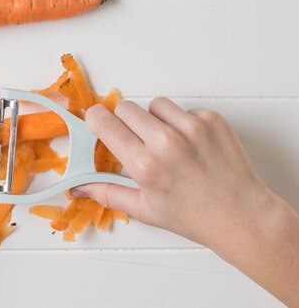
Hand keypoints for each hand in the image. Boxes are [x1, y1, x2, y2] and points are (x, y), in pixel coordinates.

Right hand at [71, 98, 298, 305]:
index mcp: (145, 165)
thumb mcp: (144, 209)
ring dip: (154, 119)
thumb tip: (78, 187)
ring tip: (166, 143)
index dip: (96, 119)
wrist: (242, 215)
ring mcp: (192, 128)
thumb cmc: (195, 216)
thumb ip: (107, 193)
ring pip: (155, 104)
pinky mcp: (211, 120)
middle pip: (125, 107)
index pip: (104, 122)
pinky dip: (182, 123)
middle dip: (124, 121)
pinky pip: (183, 109)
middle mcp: (167, 143)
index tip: (97, 122)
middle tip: (136, 140)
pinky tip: (191, 145)